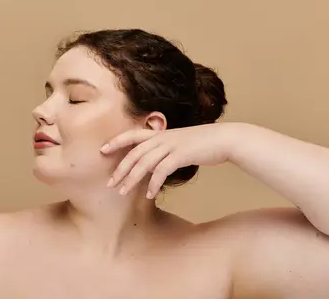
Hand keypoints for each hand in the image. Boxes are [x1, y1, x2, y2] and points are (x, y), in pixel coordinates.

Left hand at [101, 123, 234, 198]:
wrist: (225, 139)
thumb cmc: (203, 144)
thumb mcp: (179, 143)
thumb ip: (164, 150)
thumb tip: (153, 164)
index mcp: (160, 133)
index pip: (132, 135)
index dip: (116, 141)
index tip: (102, 150)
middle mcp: (162, 137)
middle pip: (134, 153)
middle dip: (120, 169)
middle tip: (110, 183)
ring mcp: (171, 145)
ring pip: (144, 163)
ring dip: (132, 179)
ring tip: (123, 192)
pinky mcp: (181, 154)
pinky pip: (161, 171)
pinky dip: (153, 183)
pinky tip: (149, 194)